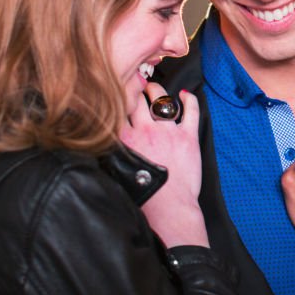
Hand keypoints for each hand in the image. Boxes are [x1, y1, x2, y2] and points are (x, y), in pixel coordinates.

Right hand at [120, 83, 207, 246]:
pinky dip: (189, 100)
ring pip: (162, 100)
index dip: (115, 98)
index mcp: (126, 140)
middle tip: (134, 83)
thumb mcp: (117, 172)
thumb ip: (111, 151)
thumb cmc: (143, 197)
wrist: (170, 210)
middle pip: (138, 99)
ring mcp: (169, 132)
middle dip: (135, 88)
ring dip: (157, 91)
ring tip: (153, 88)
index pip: (117, 109)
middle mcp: (146, 132)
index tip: (113, 90)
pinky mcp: (189, 137)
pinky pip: (191, 111)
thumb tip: (102, 139)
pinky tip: (185, 95)